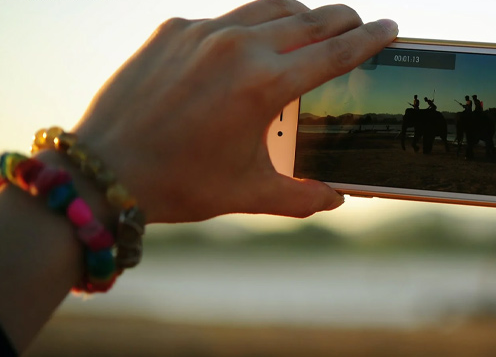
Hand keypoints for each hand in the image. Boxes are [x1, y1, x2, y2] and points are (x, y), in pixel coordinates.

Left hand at [72, 0, 397, 222]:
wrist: (104, 171)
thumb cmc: (181, 184)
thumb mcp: (250, 193)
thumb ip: (303, 196)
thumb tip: (337, 198)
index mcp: (265, 85)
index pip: (336, 52)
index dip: (370, 39)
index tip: (391, 27)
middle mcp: (238, 47)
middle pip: (310, 18)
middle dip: (343, 19)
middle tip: (360, 23)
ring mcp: (202, 32)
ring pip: (270, 7)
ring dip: (301, 13)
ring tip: (315, 24)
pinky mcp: (173, 29)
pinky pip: (227, 17)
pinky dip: (252, 25)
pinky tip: (253, 43)